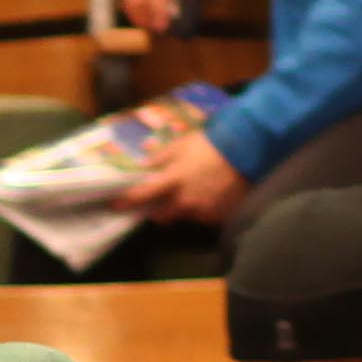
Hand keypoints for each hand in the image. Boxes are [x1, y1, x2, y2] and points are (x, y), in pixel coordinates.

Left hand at [115, 126, 247, 223]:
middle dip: (157, 211)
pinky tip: (210, 195)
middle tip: (160, 201)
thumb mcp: (183, 143)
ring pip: (183, 216)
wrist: (247, 150)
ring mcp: (201, 210)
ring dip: (182, 209)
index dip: (126, 202)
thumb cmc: (212, 143)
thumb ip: (161, 156)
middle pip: (161, 216)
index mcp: (173, 180)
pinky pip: (203, 217)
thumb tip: (143, 163)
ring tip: (193, 193)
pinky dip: (202, 209)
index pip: (142, 196)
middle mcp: (184, 200)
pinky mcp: (217, 215)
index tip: (115, 205)